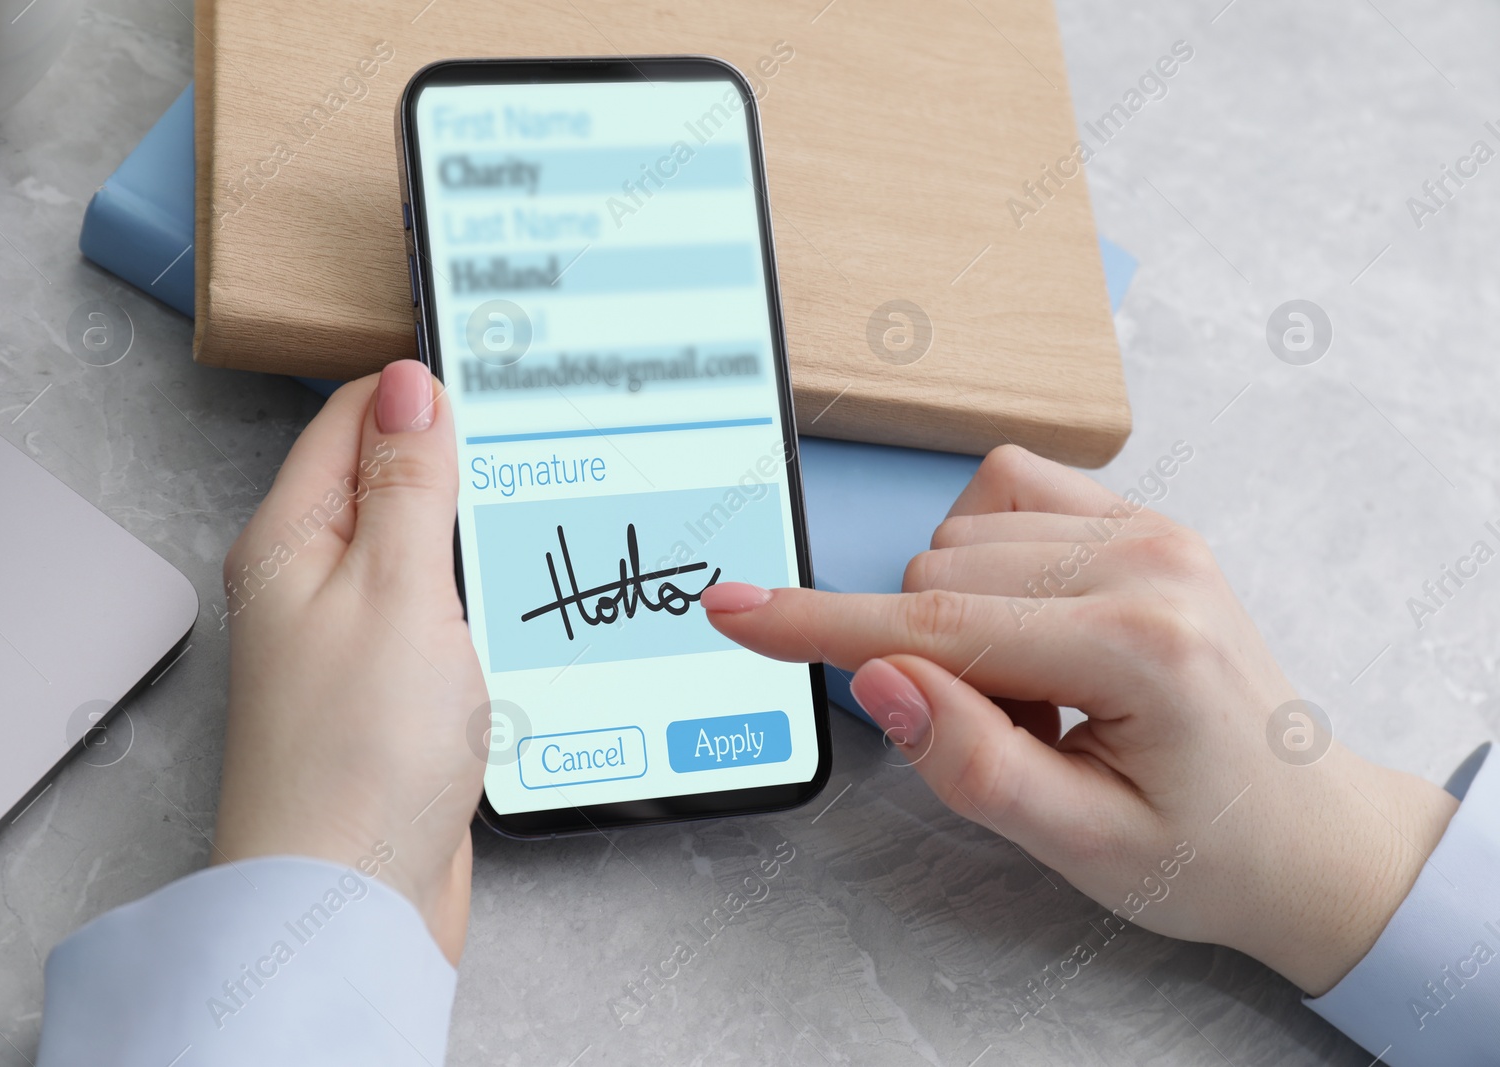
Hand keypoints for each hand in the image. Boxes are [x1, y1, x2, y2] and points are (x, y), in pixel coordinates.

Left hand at [213, 361, 487, 964]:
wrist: (353, 900)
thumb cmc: (357, 755)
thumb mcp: (396, 589)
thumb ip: (408, 483)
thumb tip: (409, 385)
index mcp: (293, 538)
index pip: (354, 417)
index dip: (424, 389)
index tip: (503, 373)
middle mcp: (314, 581)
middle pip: (391, 480)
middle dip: (463, 458)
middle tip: (544, 438)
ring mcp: (356, 640)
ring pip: (426, 549)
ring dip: (480, 531)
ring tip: (549, 507)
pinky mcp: (395, 693)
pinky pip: (444, 615)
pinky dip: (485, 597)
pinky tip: (528, 597)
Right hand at [702, 444, 1457, 994]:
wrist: (1306, 832)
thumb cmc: (1203, 852)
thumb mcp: (1081, 846)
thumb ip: (972, 763)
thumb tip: (877, 675)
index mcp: (1140, 645)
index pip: (935, 625)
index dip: (816, 625)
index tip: (731, 609)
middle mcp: (1149, 560)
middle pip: (936, 577)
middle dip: (933, 663)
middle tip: (1019, 733)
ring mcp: (1150, 525)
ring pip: (958, 536)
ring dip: (961, 618)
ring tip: (1040, 693)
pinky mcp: (1142, 516)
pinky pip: (1004, 490)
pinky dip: (981, 554)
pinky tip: (1027, 616)